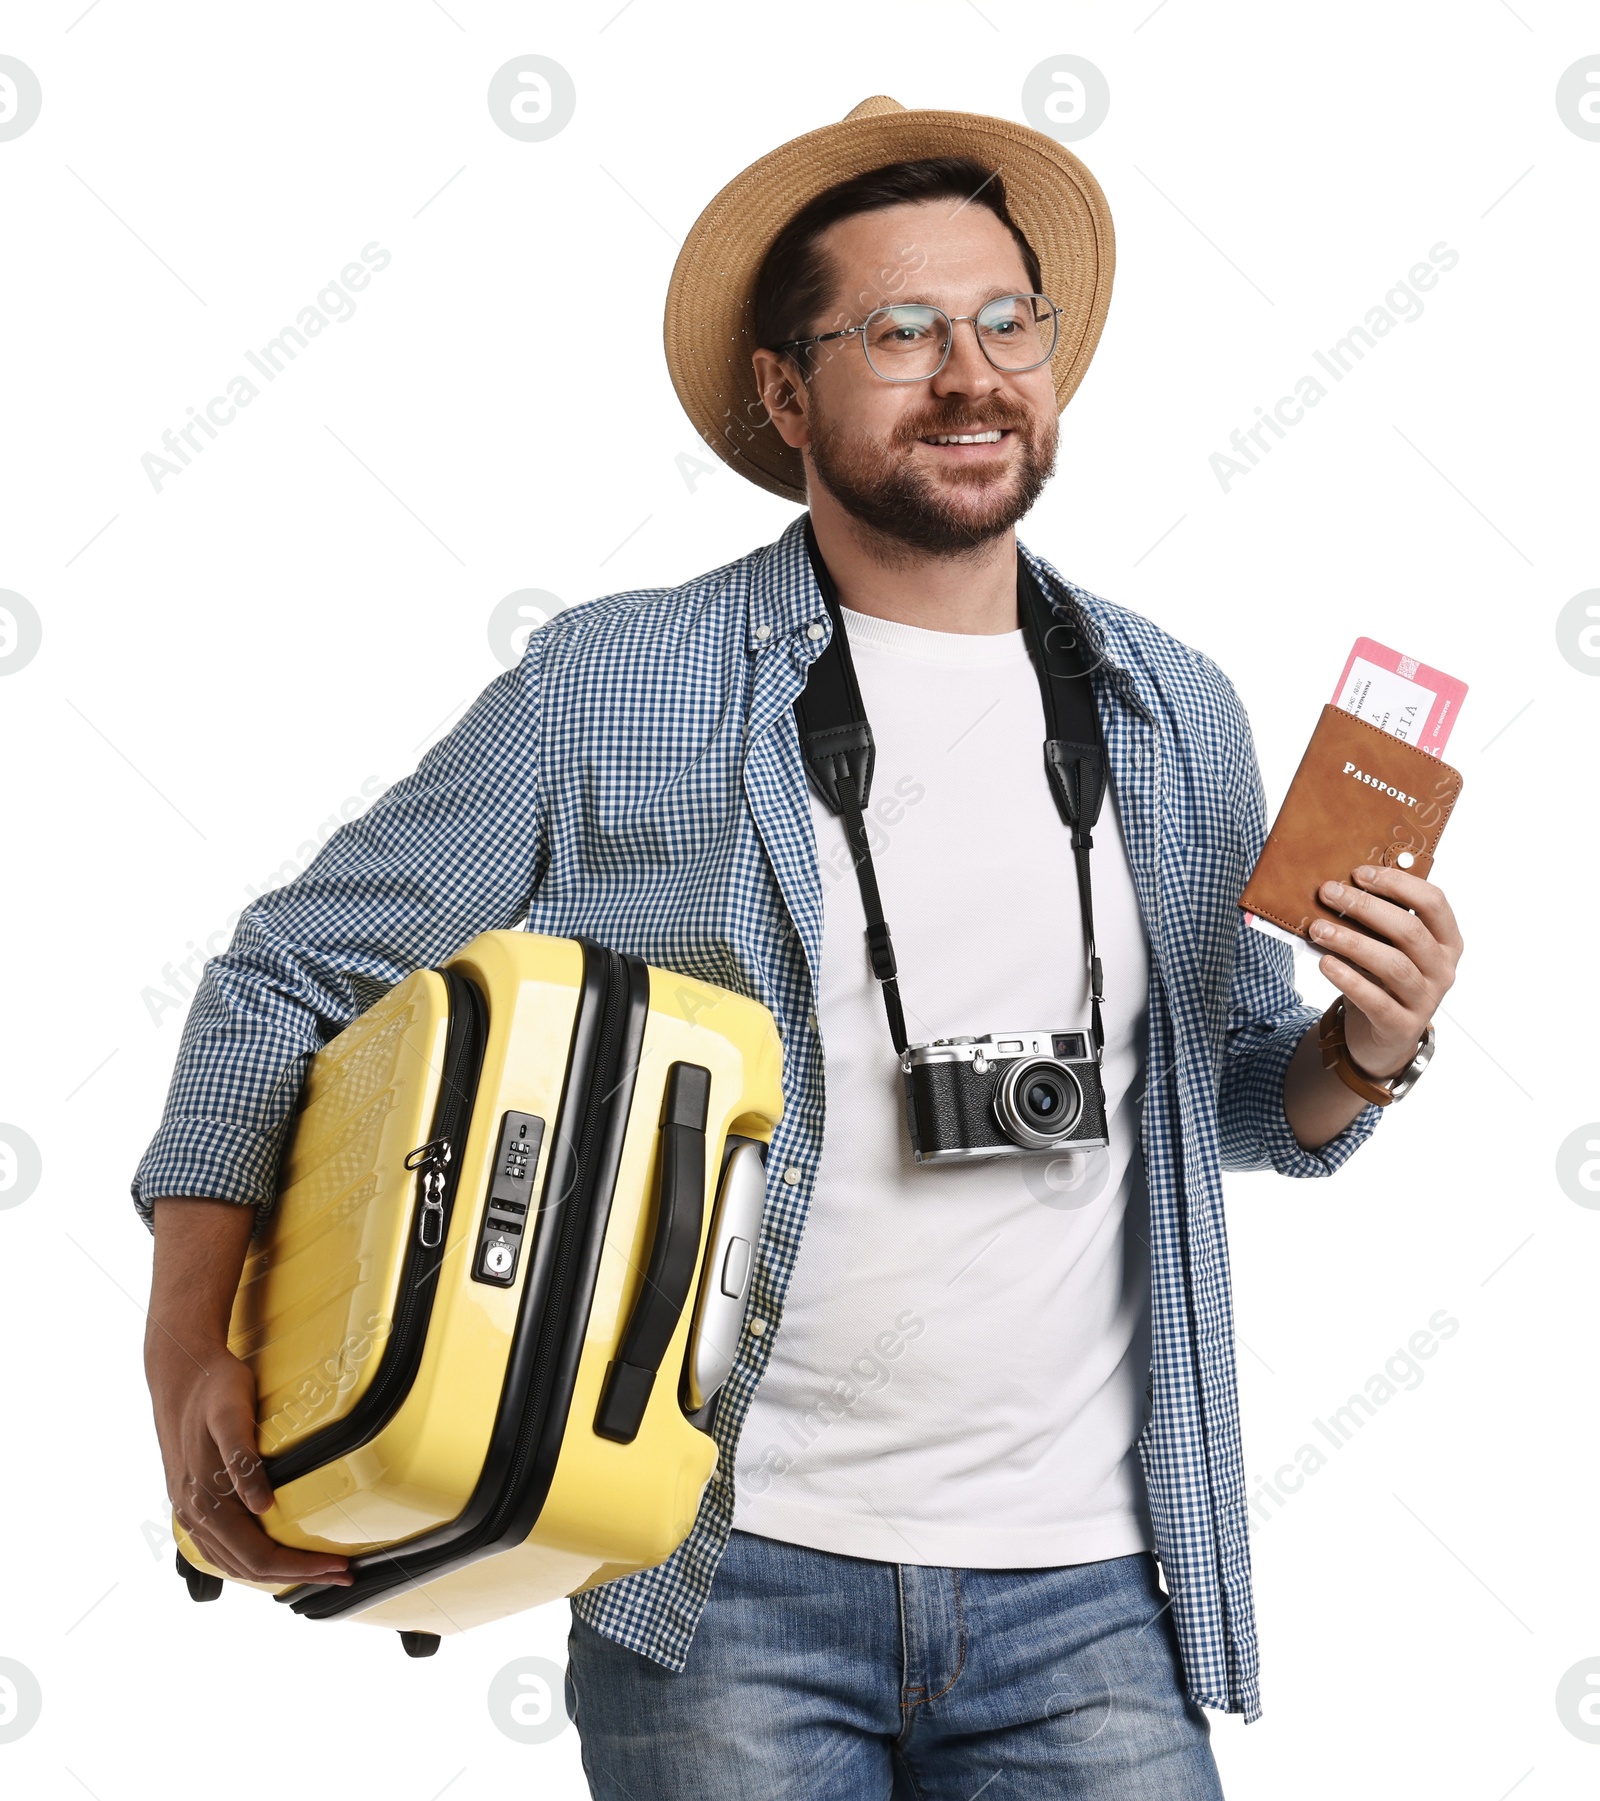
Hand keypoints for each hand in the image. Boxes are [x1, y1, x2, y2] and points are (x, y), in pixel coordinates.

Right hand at [148, 1332, 353, 1587]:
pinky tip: (273, 1555)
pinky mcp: (192, 1500)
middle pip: (249, 1566)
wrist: (180, 1370)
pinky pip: (221, 1548)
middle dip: (298, 1574)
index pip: (257, 1555)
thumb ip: (242, 1460)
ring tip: (316, 1569)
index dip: (300, 1567)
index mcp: (204, 1499)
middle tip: (341, 1572)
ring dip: (276, 1572)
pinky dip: (251, 1561)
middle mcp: (194, 1513)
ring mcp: (190, 1510)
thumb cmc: (213, 1387)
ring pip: (233, 1563)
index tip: (338, 1566)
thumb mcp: (231, 1413)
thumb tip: (261, 1506)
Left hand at [1310, 865, 1463, 1079]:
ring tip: (1318, 928)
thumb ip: (1377, 921)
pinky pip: (1376, 1000)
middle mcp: (1443, 969)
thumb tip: (1339, 886)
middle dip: (1366, 907)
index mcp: (1447, 941)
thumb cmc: (1382, 979)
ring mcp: (1426, 1000)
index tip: (1359, 873)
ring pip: (1393, 965)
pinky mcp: (1402, 1026)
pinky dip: (1349, 979)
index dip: (1397, 883)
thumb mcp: (1387, 947)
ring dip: (1352, 942)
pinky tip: (1325, 963)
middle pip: (1410, 931)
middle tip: (1329, 892)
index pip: (1434, 902)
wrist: (1382, 1037)